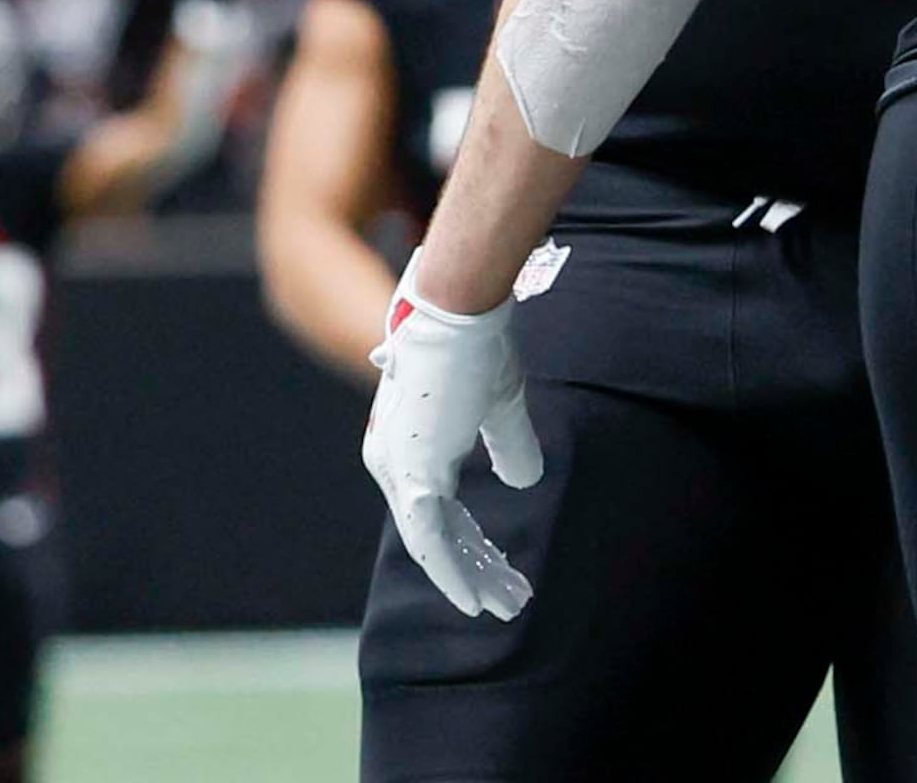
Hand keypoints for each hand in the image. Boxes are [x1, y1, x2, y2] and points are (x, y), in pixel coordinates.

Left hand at [363, 268, 542, 619]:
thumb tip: (524, 480)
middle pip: (435, 534)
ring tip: (502, 604)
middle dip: (475, 569)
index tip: (498, 570)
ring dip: (469, 577)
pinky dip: (451, 573)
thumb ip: (508, 446)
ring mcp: (398, 470)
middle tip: (508, 600)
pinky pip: (430, 540)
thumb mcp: (499, 404)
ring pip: (433, 543)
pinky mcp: (412, 474)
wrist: (457, 312)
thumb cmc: (476, 346)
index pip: (439, 510)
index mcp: (408, 444)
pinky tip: (473, 599)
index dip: (470, 545)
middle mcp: (393, 462)